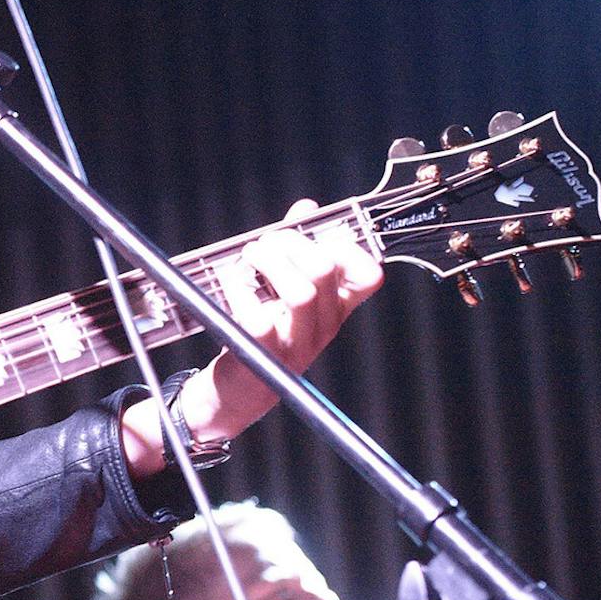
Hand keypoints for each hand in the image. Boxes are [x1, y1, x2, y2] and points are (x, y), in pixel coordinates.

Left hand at [184, 198, 385, 445]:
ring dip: (267, 262)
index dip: (347, 245)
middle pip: (325, 270)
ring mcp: (296, 344)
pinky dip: (237, 288)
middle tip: (265, 244)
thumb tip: (307, 207)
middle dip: (290, 243)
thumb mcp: (284, 288)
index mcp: (335, 307)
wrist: (238, 391)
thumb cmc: (262, 331)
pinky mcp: (262, 355)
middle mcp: (323, 326)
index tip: (315, 235)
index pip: (369, 275)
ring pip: (301, 291)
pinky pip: (257, 317)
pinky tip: (231, 283)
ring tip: (248, 258)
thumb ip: (295, 248)